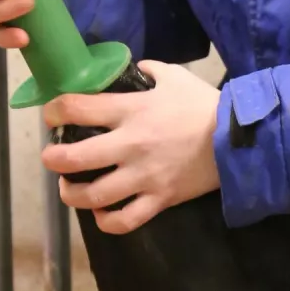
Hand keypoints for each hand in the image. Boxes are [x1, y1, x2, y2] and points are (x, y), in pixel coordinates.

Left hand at [41, 62, 220, 233]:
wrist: (239, 138)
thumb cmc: (204, 105)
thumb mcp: (174, 76)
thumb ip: (147, 70)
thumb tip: (131, 69)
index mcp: (132, 111)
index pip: (78, 108)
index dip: (55, 111)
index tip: (51, 115)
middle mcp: (131, 145)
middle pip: (76, 157)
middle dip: (53, 158)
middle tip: (50, 157)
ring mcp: (144, 176)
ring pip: (94, 195)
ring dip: (72, 194)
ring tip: (68, 188)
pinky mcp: (160, 199)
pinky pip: (125, 220)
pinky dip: (106, 221)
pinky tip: (101, 213)